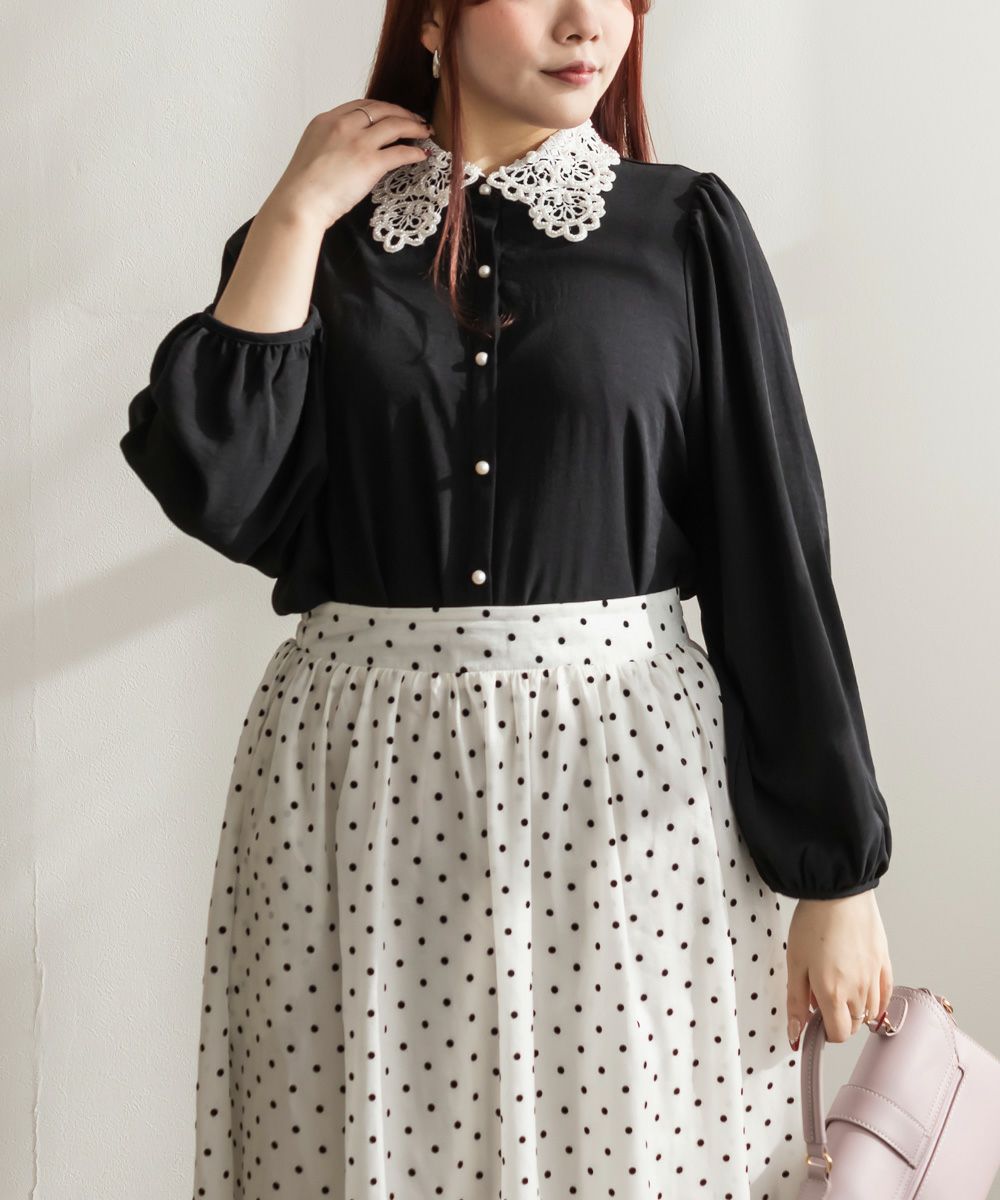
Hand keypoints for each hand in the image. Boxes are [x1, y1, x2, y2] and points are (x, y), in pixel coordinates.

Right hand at [265, 99, 433, 232]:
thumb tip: (343, 154)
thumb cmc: (301, 188)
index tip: (391, 114)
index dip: (381, 108)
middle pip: (381, 109)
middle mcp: (343, 125)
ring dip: (414, 126)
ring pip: (395, 125)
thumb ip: (329, 145)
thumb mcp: (311, 153)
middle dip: (402, 112)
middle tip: (415, 119)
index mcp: (326, 121)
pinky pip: (400, 151)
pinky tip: (421, 154)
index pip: (360, 106)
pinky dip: (414, 151)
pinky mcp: (370, 162)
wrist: (299, 203)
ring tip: (425, 132)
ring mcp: (358, 142)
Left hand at [786, 888, 892, 1048]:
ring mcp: (875, 978)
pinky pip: (885, 994)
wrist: (838, 892)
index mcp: (834, 994)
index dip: (824, 1032)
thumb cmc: (813, 923)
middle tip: (821, 997)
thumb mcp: (795, 963)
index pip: (838, 1035)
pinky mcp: (885, 963)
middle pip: (854, 1025)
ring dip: (855, 1008)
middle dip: (837, 1019)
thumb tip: (796, 1034)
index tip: (813, 1018)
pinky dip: (875, 998)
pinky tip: (861, 986)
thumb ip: (796, 1002)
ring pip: (870, 1012)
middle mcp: (859, 991)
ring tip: (838, 984)